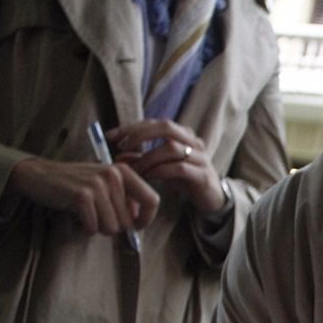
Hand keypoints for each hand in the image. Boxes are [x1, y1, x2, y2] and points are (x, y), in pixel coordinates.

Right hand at [7, 157, 158, 234]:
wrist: (40, 175)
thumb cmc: (76, 184)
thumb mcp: (106, 185)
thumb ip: (126, 198)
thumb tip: (139, 220)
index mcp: (124, 171)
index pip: (152, 200)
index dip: (147, 219)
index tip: (136, 226)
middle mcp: (113, 175)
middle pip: (129, 221)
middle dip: (114, 226)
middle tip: (97, 216)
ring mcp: (97, 184)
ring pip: (112, 227)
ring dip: (99, 228)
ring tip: (87, 215)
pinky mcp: (82, 195)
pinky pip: (94, 227)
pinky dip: (85, 227)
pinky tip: (77, 216)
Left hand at [108, 119, 226, 213]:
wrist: (212, 199)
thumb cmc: (185, 180)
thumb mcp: (160, 167)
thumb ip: (141, 160)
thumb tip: (117, 158)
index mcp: (182, 135)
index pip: (154, 123)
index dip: (131, 127)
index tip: (110, 137)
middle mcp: (193, 142)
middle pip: (166, 127)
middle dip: (140, 134)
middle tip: (122, 147)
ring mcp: (200, 158)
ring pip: (171, 148)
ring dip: (148, 157)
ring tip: (135, 169)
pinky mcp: (203, 176)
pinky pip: (180, 168)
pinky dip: (161, 171)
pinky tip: (150, 177)